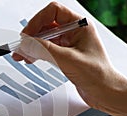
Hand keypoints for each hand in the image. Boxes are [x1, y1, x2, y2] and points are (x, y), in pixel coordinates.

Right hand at [12, 2, 126, 115]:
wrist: (105, 92)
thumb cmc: (98, 75)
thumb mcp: (68, 59)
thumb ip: (45, 50)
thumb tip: (27, 42)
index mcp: (80, 25)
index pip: (53, 12)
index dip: (37, 21)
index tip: (27, 35)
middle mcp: (74, 32)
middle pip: (46, 24)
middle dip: (32, 35)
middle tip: (21, 46)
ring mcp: (69, 43)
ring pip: (44, 38)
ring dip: (32, 45)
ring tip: (21, 54)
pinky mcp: (65, 55)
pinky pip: (46, 49)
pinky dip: (37, 53)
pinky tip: (30, 58)